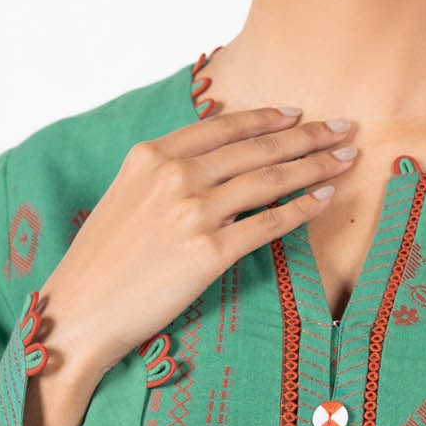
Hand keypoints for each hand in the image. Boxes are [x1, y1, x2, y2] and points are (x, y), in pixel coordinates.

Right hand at [34, 105, 358, 379]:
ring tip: (346, 158)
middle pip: (257, 148)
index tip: (298, 113)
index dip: (266, 117)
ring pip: (270, 180)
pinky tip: (324, 198)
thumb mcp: (125, 195)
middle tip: (343, 129)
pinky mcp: (209, 253)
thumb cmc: (100, 259)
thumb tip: (212, 160)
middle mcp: (175, 176)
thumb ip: (165, 171)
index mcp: (151, 156)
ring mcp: (194, 213)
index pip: (224, 127)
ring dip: (316, 166)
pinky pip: (269, 224)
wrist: (80, 311)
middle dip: (308, 137)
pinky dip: (303, 208)